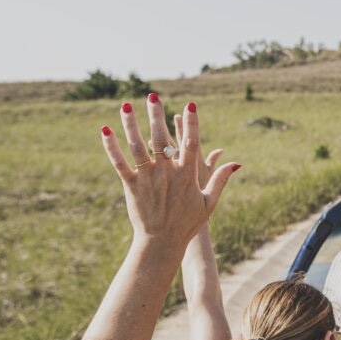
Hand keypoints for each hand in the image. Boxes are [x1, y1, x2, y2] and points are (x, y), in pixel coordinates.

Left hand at [103, 96, 238, 246]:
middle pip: (161, 138)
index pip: (192, 144)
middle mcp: (167, 173)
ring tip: (126, 105)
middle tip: (153, 97)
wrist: (162, 242)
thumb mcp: (208, 202)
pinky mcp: (132, 186)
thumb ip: (220, 180)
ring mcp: (148, 178)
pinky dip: (111, 147)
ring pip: (138, 146)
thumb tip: (235, 163)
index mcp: (187, 175)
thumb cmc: (187, 223)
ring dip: (131, 124)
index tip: (189, 105)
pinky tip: (105, 130)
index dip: (191, 124)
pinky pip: (120, 163)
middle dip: (157, 115)